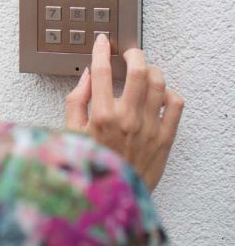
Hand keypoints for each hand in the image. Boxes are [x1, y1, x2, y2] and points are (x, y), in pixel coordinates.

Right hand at [65, 33, 184, 189]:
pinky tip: (158, 95)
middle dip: (133, 54)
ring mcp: (149, 128)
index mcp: (101, 117)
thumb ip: (76, 101)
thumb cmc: (90, 168)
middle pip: (138, 70)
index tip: (102, 42)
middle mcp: (127, 119)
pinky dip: (169, 94)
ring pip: (159, 83)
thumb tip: (86, 76)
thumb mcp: (71, 134)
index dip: (101, 50)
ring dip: (151, 71)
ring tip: (143, 73)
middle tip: (128, 54)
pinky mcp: (164, 140)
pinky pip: (175, 106)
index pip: (102, 70)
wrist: (110, 203)